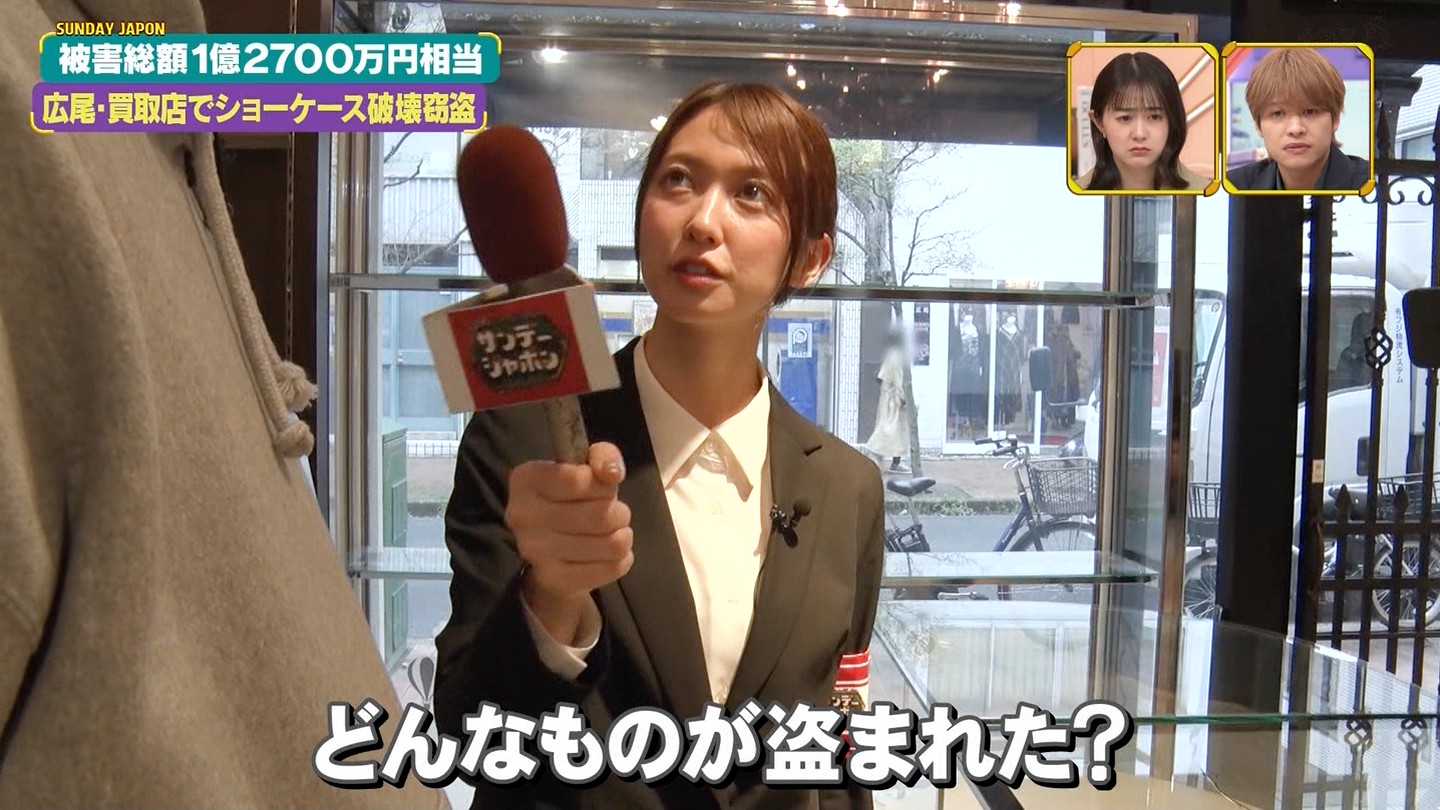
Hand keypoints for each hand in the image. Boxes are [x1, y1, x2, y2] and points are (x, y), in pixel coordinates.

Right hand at [506, 442, 631, 641]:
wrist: (550, 548)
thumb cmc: (571, 498)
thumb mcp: (585, 466)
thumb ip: (603, 456)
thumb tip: (611, 472)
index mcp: (526, 480)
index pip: (579, 480)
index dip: (602, 484)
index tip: (600, 487)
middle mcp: (522, 516)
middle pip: (600, 515)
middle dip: (619, 512)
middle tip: (614, 513)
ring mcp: (536, 552)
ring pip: (611, 544)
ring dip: (622, 535)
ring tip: (613, 532)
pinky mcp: (554, 579)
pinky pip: (612, 568)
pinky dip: (621, 558)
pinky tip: (608, 553)